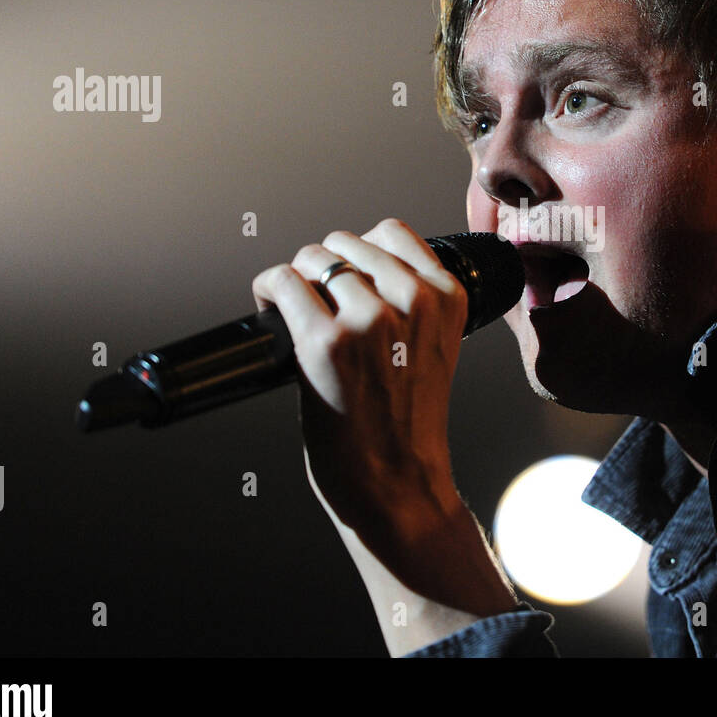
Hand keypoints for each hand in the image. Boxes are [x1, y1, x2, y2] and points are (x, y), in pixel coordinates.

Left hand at [251, 218, 469, 553]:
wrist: (397, 483)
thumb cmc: (408, 424)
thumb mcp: (434, 348)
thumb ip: (413, 304)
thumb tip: (354, 266)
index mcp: (447, 298)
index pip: (392, 233)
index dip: (359, 250)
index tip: (345, 274)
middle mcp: (413, 301)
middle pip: (346, 243)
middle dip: (324, 266)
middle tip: (314, 300)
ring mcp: (369, 320)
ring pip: (314, 258)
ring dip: (296, 278)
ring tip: (293, 306)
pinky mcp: (325, 342)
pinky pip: (284, 283)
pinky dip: (269, 289)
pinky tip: (269, 306)